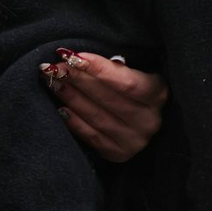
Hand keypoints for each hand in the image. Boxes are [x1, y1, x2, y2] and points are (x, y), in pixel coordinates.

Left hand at [40, 49, 168, 162]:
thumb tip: (77, 60)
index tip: (72, 56)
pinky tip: (60, 107)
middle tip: (54, 67)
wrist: (142, 122)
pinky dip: (73, 121)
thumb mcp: (136, 74)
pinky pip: (91, 135)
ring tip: (53, 82)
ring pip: (97, 116)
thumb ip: (116, 69)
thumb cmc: (135, 91)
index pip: (127, 81)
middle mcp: (150, 119)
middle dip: (78, 80)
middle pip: (108, 98)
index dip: (98, 68)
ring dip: (71, 97)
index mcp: (159, 94)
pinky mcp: (120, 153)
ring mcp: (135, 139)